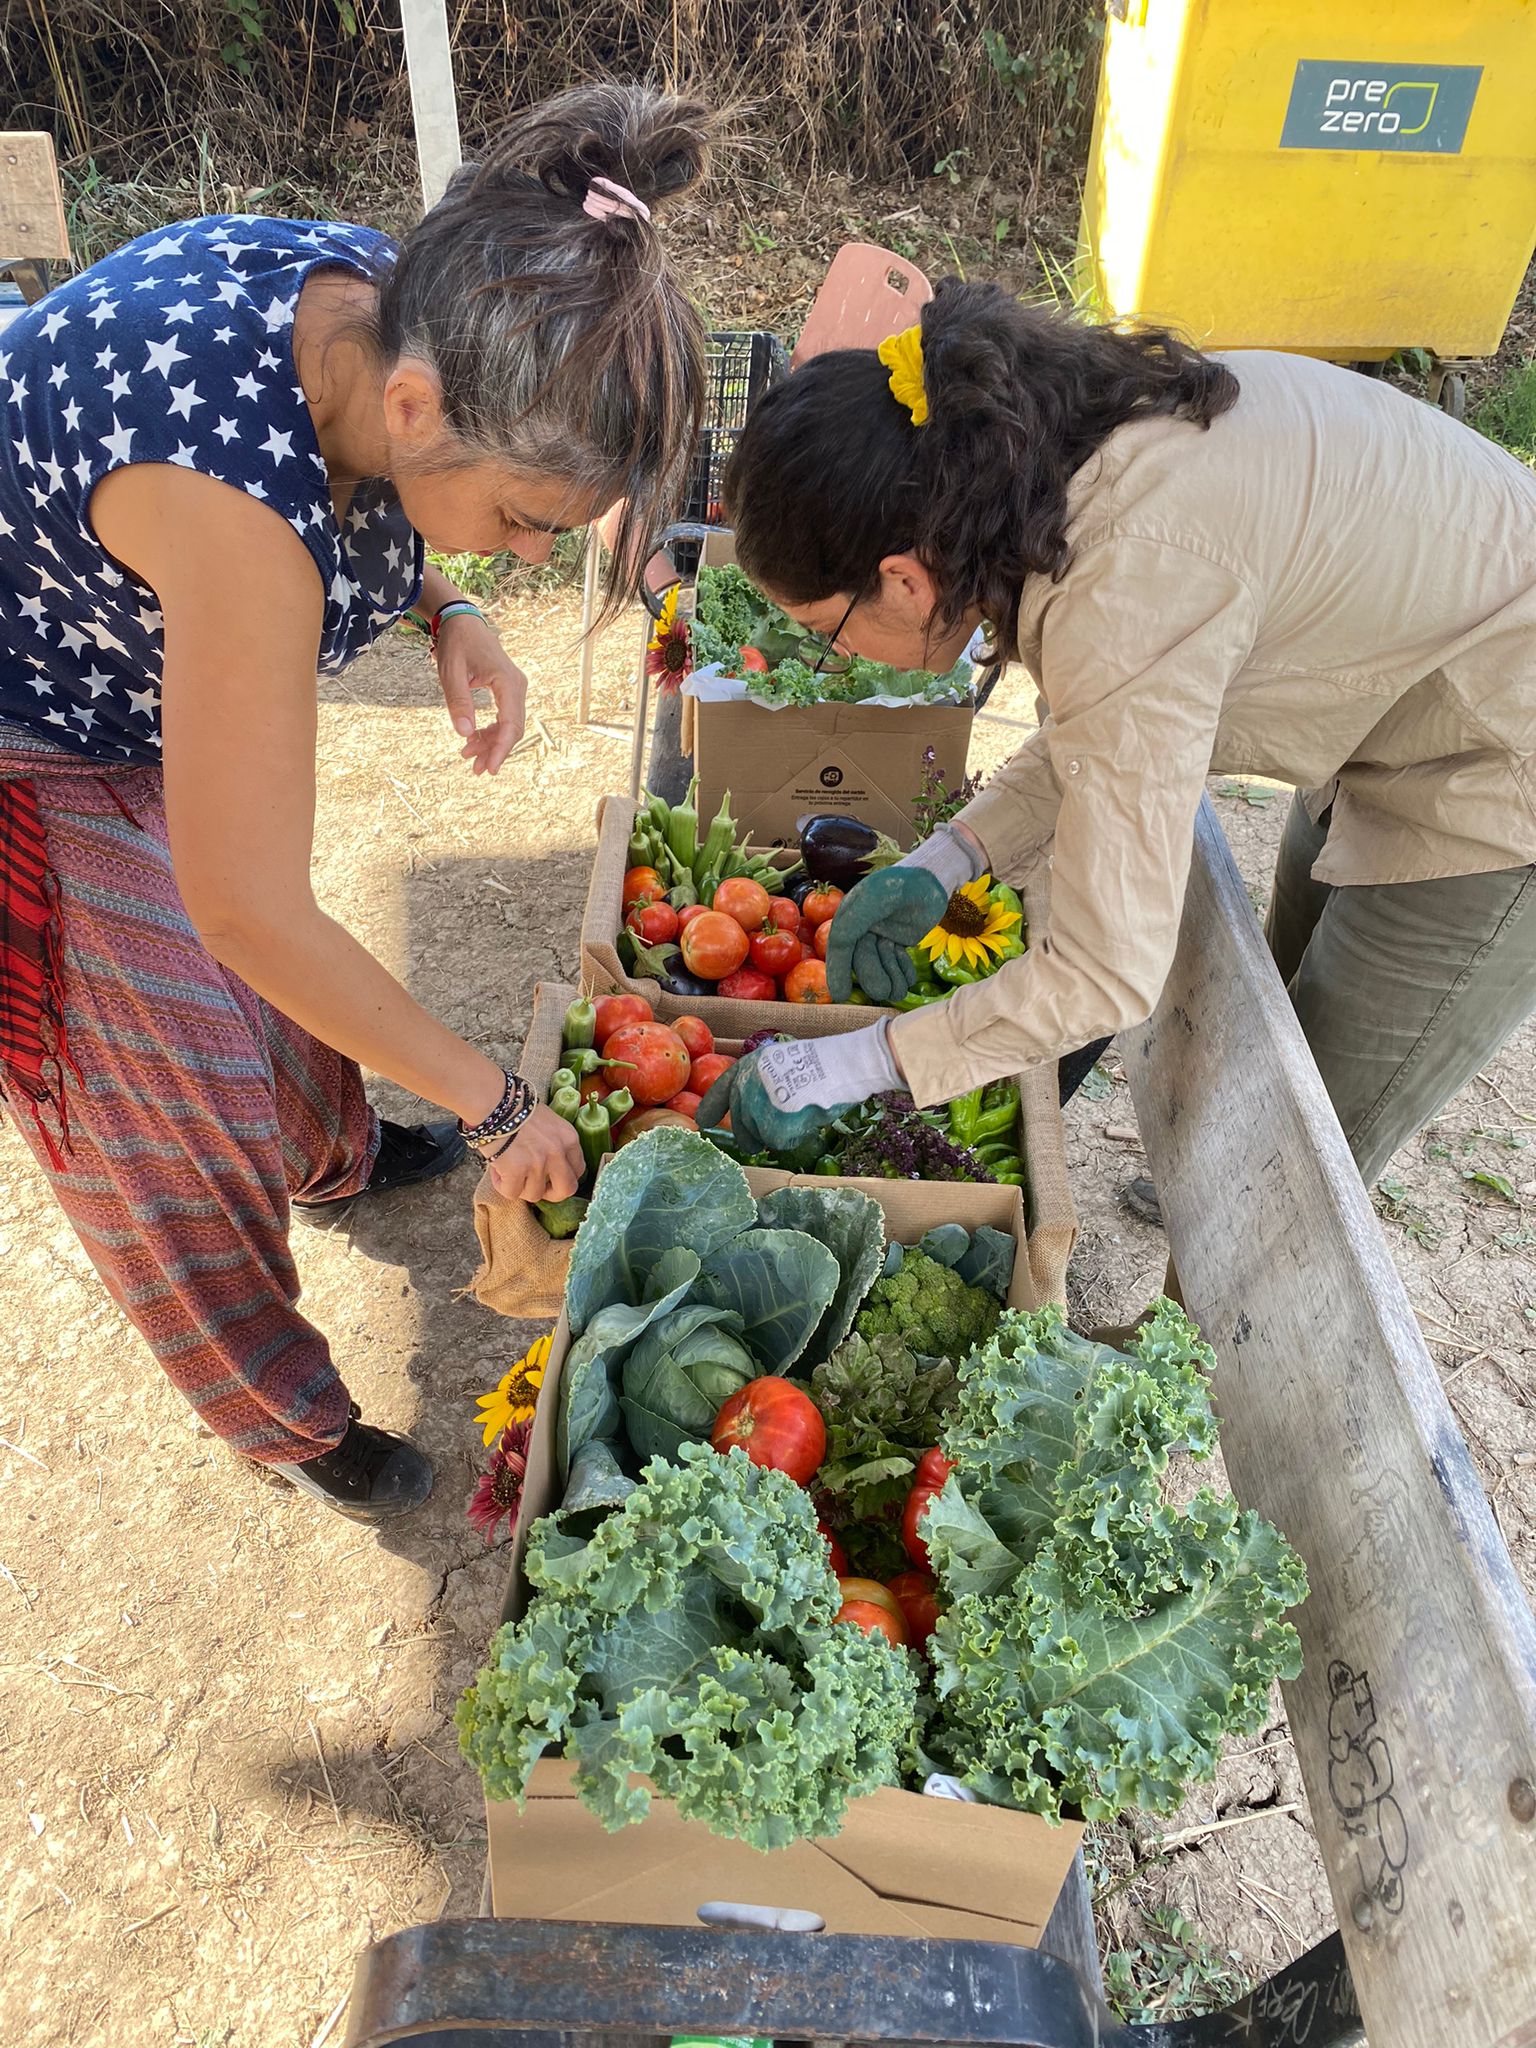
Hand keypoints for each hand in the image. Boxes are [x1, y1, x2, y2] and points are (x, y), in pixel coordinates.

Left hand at [433, 610, 527, 774]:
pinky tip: (472, 740)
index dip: (501, 749)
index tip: (489, 768)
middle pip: (513, 728)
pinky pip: (504, 717)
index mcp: (507, 681)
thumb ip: (458, 702)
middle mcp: (517, 686)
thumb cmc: (457, 643)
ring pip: (509, 725)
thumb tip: (464, 733)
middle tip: (475, 769)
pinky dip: (490, 731)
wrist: (461, 621)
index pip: (510, 723)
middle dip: (495, 750)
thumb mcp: (451, 672)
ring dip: (491, 743)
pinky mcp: (507, 690)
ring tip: (468, 757)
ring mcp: (514, 688)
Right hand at [488, 1105, 583, 1203]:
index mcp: (569, 1138)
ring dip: (521, 1186)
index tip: (551, 1178)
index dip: (564, 1177)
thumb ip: (554, 1142)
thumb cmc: (516, 1108)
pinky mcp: (517, 1171)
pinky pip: (512, 1193)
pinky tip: (498, 1171)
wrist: (493, 1102)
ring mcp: (538, 1163)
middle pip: (566, 1189)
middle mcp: (558, 1152)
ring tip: (508, 1170)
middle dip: (551, 1193)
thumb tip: (549, 1166)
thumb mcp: (548, 1121)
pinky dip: (502, 1185)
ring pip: (535, 1194)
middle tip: (536, 1186)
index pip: (578, 1170)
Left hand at [697, 1025, 901, 1151]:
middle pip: (740, 1125)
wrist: (840, 1065)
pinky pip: (780, 1142)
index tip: (705, 1122)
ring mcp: (756, 1108)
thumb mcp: (782, 1062)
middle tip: (757, 1144)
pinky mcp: (771, 1127)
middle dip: (749, 1137)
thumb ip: (763, 1082)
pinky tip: (806, 1121)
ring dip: (778, 1133)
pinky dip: (794, 1137)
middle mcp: (745, 1087)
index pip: (721, 1091)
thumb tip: (755, 1109)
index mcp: (747, 1068)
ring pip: (760, 1136)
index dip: (712, 1108)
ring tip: (800, 1115)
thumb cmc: (822, 1062)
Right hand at [825, 824, 983, 1002]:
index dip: (838, 972)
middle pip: (862, 962)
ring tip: (900, 988)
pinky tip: (908, 977)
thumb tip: (838, 944)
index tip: (841, 996)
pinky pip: (896, 965)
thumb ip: (854, 921)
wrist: (932, 878)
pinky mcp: (899, 941)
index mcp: (850, 916)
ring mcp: (881, 936)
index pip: (841, 948)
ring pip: (880, 967)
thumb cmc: (902, 883)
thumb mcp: (875, 898)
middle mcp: (862, 928)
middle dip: (874, 978)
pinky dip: (902, 974)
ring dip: (890, 979)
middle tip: (885, 991)